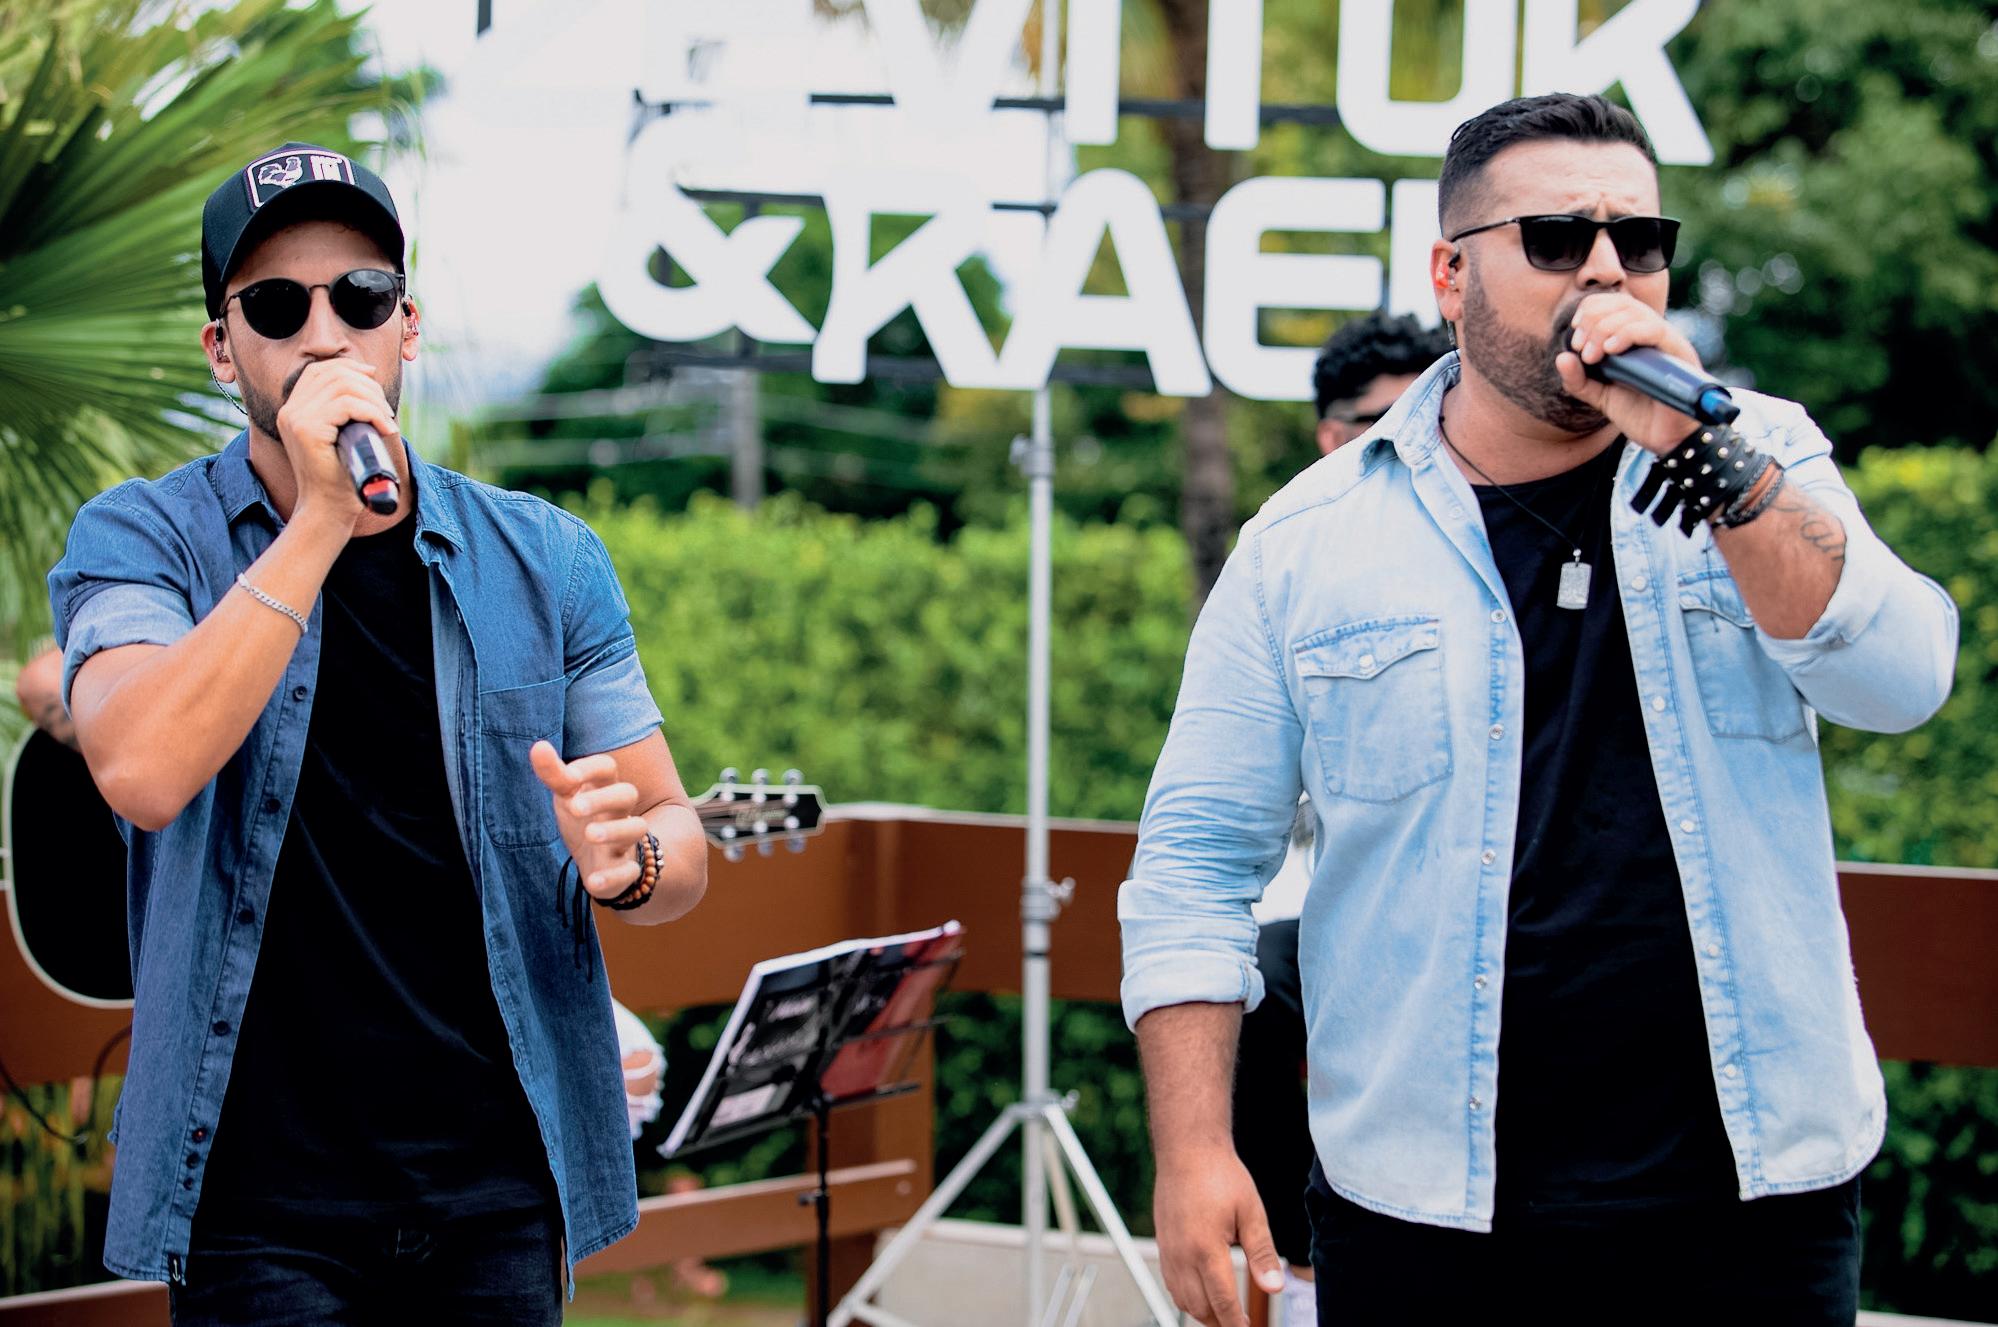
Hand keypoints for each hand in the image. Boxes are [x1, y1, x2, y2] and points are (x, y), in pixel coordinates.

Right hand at [273, 358, 401, 525]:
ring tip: (386, 421)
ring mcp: (295, 418)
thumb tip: (369, 375)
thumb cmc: (341, 476)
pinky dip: (372, 412)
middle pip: (334, 374)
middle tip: (386, 411)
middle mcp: (290, 410)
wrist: (328, 509)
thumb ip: (345, 408)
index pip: (320, 370)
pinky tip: (384, 427)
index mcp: (294, 409)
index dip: (349, 367)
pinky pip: (347, 405)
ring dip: (373, 400)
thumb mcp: (342, 434)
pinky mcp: (307, 430)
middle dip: (368, 386)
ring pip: (343, 387)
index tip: (373, 378)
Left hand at [530, 740, 649, 900]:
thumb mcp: (566, 795)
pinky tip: (593, 881)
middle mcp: (619, 811)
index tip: (570, 775)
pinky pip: (628, 872)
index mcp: (603, 787)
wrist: (598, 860)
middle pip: (627, 793)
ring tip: (590, 835)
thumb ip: (554, 774)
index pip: (607, 767)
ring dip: (615, 831)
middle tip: (575, 808)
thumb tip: (538, 745)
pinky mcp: (625, 869)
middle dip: (603, 798)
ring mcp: (625, 840)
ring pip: (636, 828)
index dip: (591, 768)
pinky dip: (613, 877)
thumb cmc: (582, 818)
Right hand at [1153, 1148, 1284, 1326]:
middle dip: (1221, 1323)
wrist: (1186, 1149)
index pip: (1223, 1302)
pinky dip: (1187, 1298)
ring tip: (1224, 1315)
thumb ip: (1262, 1253)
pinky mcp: (1162, 1244)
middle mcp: (1182, 1255)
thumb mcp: (1251, 1211)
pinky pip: (1171, 1284)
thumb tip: (1274, 1287)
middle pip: (1200, 1308)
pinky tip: (1202, 1294)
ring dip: (1203, 1313)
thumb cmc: (1219, 1174)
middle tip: (1241, 1324)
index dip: (1237, 1323)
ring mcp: (1169, 1251)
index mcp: (1206, 1248)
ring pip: (1182, 1300)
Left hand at [1555, 292, 1703, 453]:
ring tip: (1593, 355)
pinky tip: (1611, 349)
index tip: (1575, 336)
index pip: (1612, 303)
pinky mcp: (1678, 352)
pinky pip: (1654, 330)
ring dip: (1605, 328)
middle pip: (1622, 303)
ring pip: (1636, 312)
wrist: (1666, 440)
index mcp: (1635, 338)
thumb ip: (1578, 380)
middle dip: (1594, 321)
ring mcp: (1666, 341)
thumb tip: (1561, 356)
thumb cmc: (1639, 415)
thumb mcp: (1600, 397)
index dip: (1590, 310)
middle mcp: (1652, 334)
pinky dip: (1628, 333)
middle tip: (1582, 349)